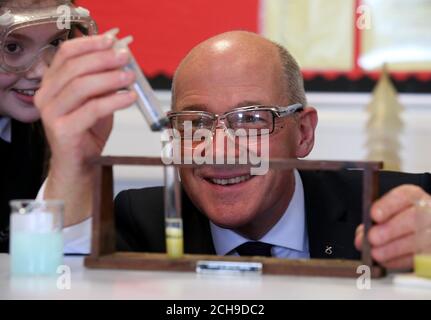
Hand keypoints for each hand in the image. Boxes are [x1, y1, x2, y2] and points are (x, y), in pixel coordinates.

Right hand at [35, 35, 136, 225]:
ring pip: (82, 86)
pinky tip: (129, 97)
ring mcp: (51, 113)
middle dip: (103, 59)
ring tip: (130, 76)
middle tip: (125, 58)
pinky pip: (92, 109)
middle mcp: (45, 95)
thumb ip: (104, 80)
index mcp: (51, 82)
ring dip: (110, 78)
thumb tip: (122, 56)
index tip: (112, 41)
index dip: (90, 44)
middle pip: (74, 67)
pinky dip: (114, 100)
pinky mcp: (62, 129)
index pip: (66, 53)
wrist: (80, 163)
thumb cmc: (88, 130)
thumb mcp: (97, 99)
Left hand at [355, 185, 430, 269]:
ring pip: (417, 240)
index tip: (373, 215)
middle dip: (390, 229)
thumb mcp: (384, 215)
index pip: (404, 195)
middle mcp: (428, 211)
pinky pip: (419, 259)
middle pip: (413, 218)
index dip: (388, 205)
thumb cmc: (395, 223)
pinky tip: (384, 261)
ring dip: (393, 248)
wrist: (420, 234)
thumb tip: (361, 237)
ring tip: (375, 253)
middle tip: (372, 238)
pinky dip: (399, 261)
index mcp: (414, 198)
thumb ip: (371, 223)